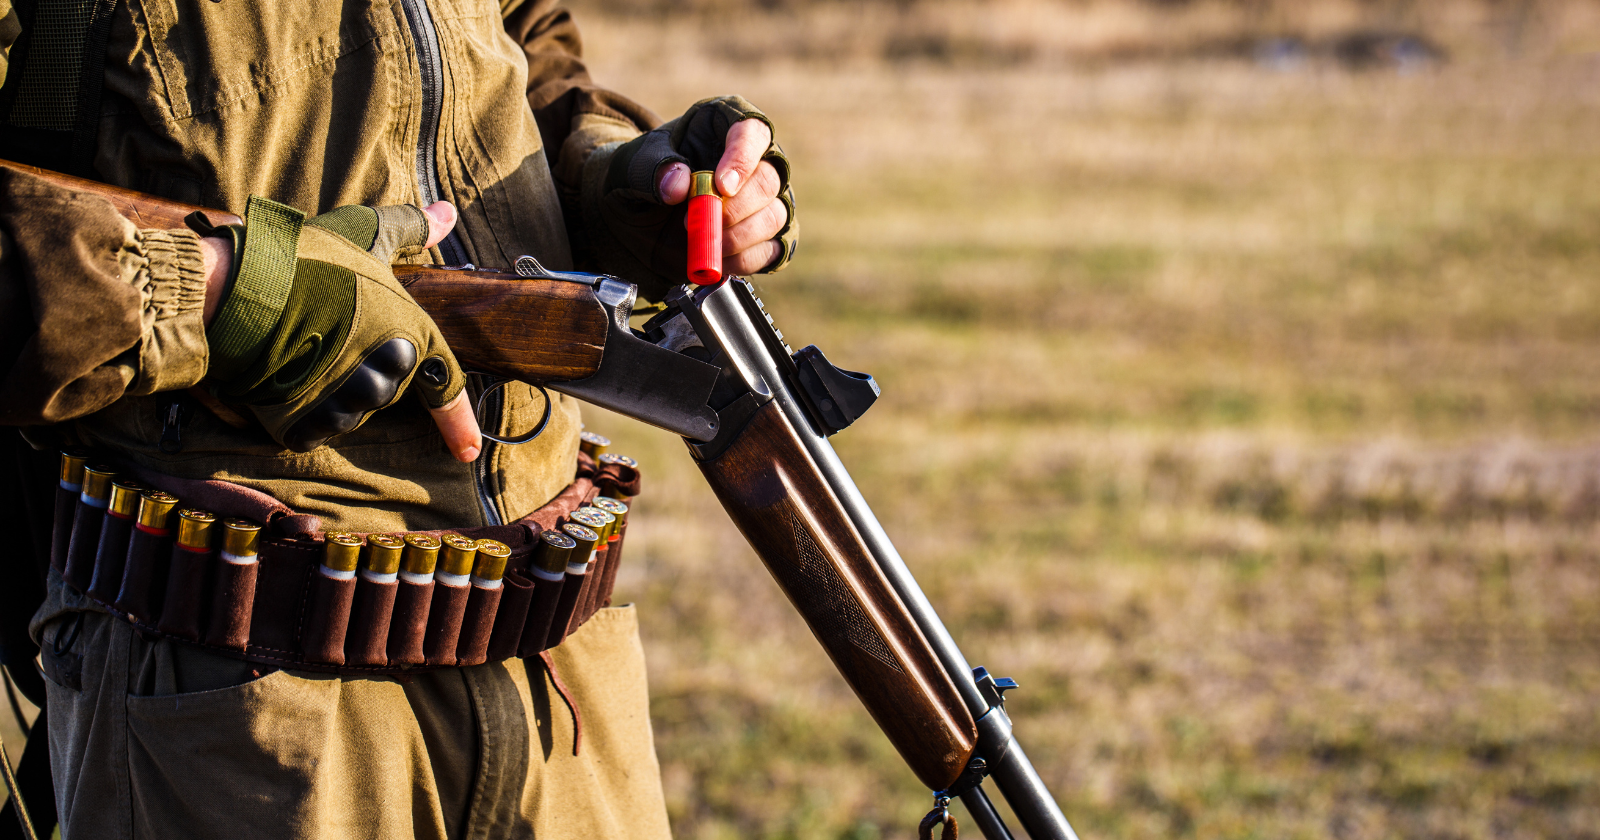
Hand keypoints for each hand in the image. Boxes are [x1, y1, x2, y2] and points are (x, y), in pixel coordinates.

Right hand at [198, 200, 481, 461]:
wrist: (240, 287)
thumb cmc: (305, 258)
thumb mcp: (363, 231)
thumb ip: (410, 227)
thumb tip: (448, 213)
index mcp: (411, 331)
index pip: (443, 384)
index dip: (457, 422)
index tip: (467, 453)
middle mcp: (388, 370)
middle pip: (385, 389)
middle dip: (362, 369)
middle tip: (328, 334)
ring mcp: (347, 399)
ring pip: (350, 410)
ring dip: (331, 389)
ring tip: (303, 348)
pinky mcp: (307, 422)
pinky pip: (315, 427)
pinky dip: (301, 411)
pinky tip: (286, 378)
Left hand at [595, 95, 796, 298]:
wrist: (635, 218)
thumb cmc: (639, 179)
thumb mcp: (630, 166)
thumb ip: (650, 168)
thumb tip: (679, 185)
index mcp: (724, 126)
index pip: (751, 131)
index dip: (742, 159)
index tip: (722, 186)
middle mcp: (754, 160)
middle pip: (768, 180)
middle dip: (734, 208)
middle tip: (693, 221)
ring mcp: (764, 200)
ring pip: (774, 216)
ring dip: (738, 236)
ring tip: (699, 243)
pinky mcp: (764, 236)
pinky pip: (771, 250)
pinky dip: (744, 260)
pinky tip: (716, 260)